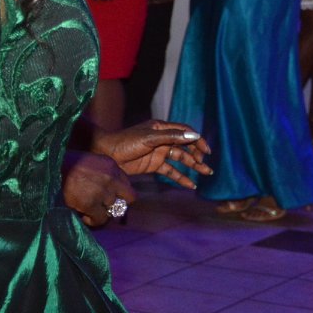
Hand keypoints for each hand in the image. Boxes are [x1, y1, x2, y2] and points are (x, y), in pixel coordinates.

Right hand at [63, 151, 135, 226]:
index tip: (108, 196)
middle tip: (103, 206)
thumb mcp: (89, 161)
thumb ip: (103, 173)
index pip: (127, 184)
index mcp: (110, 165)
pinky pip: (100, 219)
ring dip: (102, 212)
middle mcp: (110, 177)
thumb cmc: (63, 165)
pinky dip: (92, 220)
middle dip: (116, 203)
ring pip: (114, 210)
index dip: (118, 192)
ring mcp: (102, 191)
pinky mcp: (90, 203)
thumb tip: (111, 190)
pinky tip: (83, 216)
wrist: (47, 169)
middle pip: (128, 198)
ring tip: (89, 211)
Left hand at [95, 120, 212, 188]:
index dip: (197, 139)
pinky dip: (181, 177)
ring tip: (206, 173)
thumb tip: (194, 135)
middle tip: (206, 165)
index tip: (206, 150)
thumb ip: (171, 137)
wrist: (107, 154)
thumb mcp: (149, 138)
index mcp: (161, 128)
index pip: (184, 131)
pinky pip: (171, 171)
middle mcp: (162, 139)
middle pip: (185, 146)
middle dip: (197, 154)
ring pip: (180, 159)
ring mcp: (158, 152)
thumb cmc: (126, 142)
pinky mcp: (154, 165)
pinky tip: (191, 184)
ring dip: (193, 165)